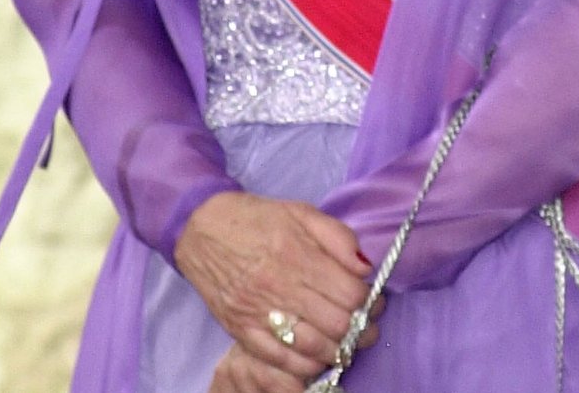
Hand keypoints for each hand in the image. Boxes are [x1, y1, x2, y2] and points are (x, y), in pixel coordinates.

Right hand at [175, 191, 378, 389]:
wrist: (203, 230)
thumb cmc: (258, 219)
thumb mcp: (302, 212)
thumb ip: (338, 237)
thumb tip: (366, 268)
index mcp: (298, 254)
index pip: (350, 294)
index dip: (370, 302)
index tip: (375, 301)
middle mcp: (280, 287)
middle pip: (337, 325)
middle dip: (362, 330)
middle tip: (368, 327)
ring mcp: (259, 313)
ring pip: (313, 348)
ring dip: (339, 352)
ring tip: (348, 345)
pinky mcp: (242, 332)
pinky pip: (281, 361)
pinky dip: (305, 366)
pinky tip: (318, 357)